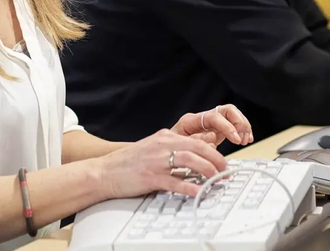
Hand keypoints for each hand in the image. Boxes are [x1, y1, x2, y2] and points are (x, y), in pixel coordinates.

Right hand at [94, 129, 228, 198]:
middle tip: (225, 171)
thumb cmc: (128, 162)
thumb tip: (194, 155)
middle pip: (197, 149)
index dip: (213, 151)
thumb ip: (172, 148)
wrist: (104, 171)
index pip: (196, 141)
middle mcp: (162, 146)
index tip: (222, 162)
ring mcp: (157, 161)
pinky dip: (189, 186)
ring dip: (207, 171)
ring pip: (190, 161)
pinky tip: (198, 192)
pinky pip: (174, 182)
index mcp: (165, 137)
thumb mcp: (153, 147)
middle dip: (216, 160)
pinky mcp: (151, 177)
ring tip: (216, 180)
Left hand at [171, 104, 253, 146]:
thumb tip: (212, 137)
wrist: (166, 155)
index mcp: (191, 121)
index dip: (227, 126)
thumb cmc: (170, 151)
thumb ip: (195, 142)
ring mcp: (211, 124)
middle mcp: (203, 119)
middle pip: (227, 110)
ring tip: (244, 140)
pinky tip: (245, 139)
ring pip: (233, 115)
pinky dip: (243, 131)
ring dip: (243, 127)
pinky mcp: (218, 131)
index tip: (235, 138)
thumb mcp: (178, 147)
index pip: (214, 116)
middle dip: (239, 122)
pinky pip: (235, 125)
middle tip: (241, 138)